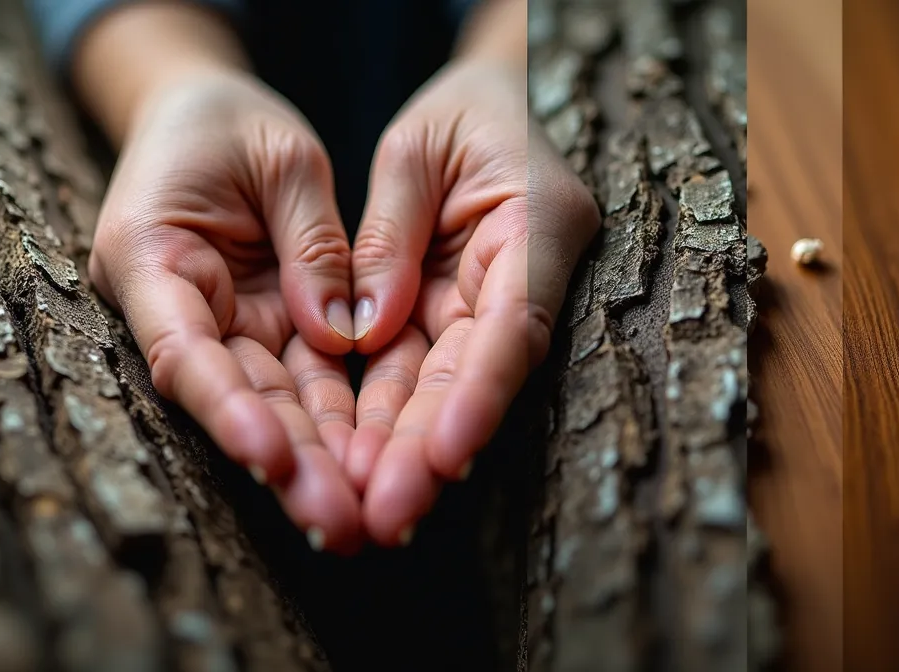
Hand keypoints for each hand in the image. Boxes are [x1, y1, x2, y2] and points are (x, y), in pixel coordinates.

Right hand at [86, 68, 363, 552]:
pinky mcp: (258, 332)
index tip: (273, 457)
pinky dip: (334, 424)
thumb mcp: (282, 159)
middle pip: (231, 394)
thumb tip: (342, 335)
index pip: (184, 348)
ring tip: (360, 520)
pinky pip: (301, 380)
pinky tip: (371, 469)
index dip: (227, 408)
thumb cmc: (227, 123)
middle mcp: (174, 305)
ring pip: (270, 401)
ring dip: (315, 461)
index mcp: (150, 253)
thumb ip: (314, 245)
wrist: (202, 112)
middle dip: (286, 462)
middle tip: (338, 525)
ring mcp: (217, 325)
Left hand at [344, 58, 600, 545]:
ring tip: (368, 509)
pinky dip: (391, 416)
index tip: (448, 452)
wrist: (494, 100)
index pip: (513, 319)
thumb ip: (388, 235)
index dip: (481, 390)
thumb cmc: (466, 109)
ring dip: (408, 448)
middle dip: (433, 447)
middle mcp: (525, 276)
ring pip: (445, 384)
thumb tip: (362, 327)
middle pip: (477, 371)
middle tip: (389, 513)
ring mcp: (493, 303)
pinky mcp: (456, 317)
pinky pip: (418, 369)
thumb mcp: (417, 148)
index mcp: (537, 220)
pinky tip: (361, 464)